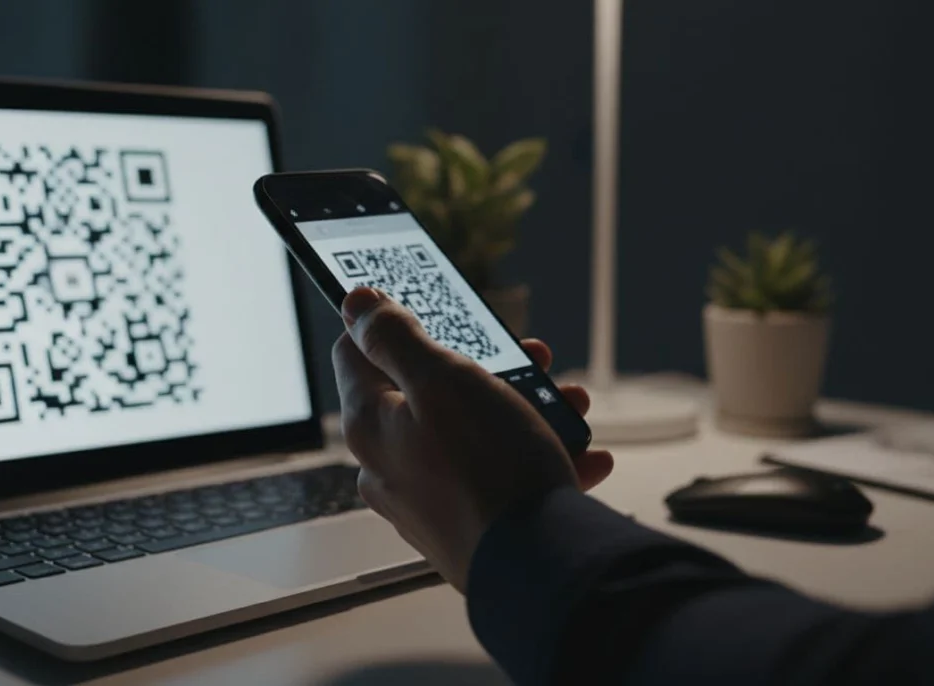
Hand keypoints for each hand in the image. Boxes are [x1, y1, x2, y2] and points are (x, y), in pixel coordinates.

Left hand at [333, 287, 613, 591]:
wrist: (537, 567)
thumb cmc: (490, 470)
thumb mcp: (442, 380)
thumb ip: (394, 337)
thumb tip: (355, 303)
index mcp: (371, 425)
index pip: (357, 353)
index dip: (394, 323)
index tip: (433, 310)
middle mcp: (389, 465)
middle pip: (428, 392)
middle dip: (487, 367)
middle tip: (530, 359)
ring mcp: (428, 500)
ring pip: (473, 433)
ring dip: (524, 410)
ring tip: (568, 406)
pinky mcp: (466, 527)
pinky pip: (498, 478)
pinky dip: (536, 458)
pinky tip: (578, 455)